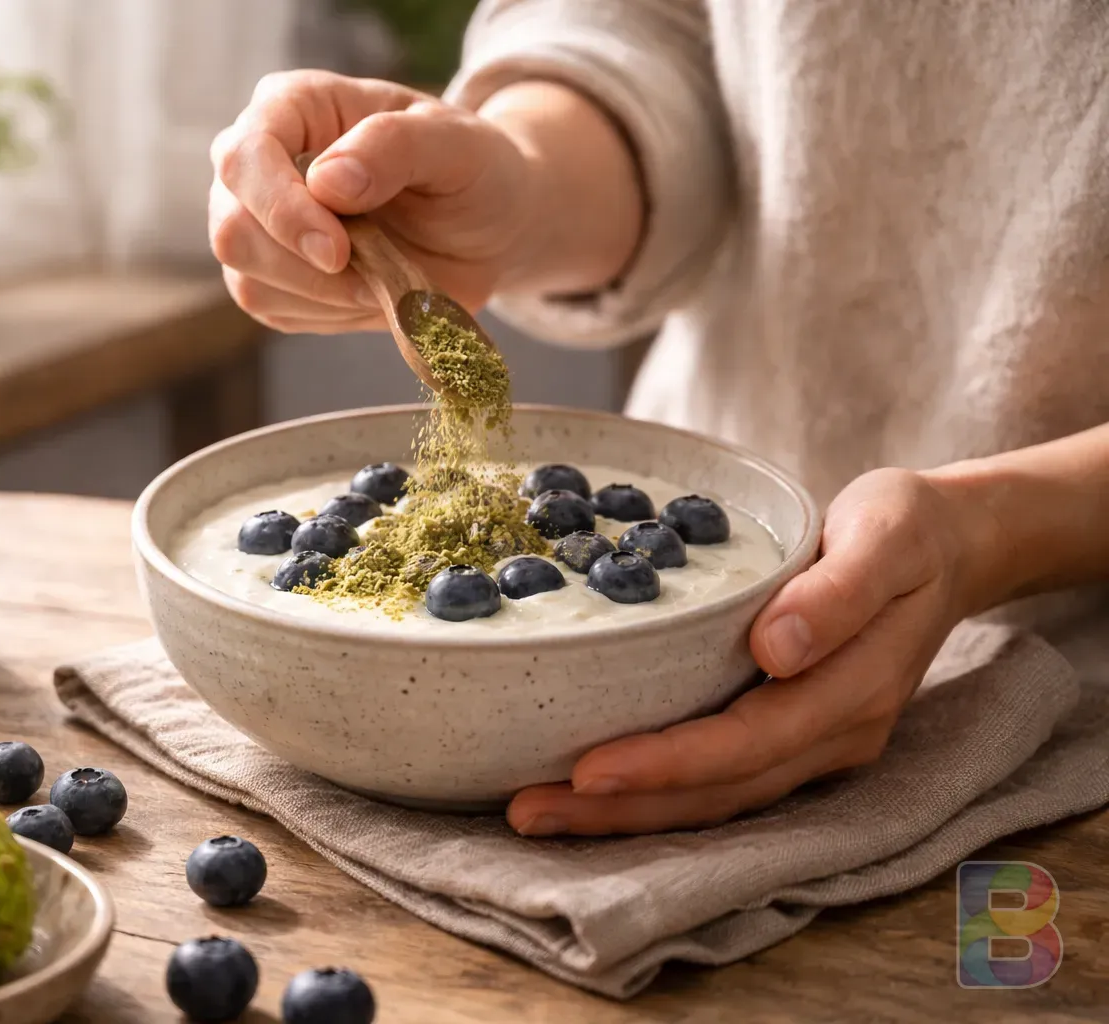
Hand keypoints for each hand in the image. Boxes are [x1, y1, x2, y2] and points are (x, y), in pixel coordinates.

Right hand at [208, 71, 543, 333]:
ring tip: (383, 275)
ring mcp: (258, 222)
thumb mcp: (457, 145)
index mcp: (295, 106)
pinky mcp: (270, 276)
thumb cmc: (472, 171)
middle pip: (232, 228)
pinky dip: (327, 313)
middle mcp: (260, 160)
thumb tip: (326, 180)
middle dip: (303, 266)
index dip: (281, 209)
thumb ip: (395, 146)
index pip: (245, 155)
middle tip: (373, 275)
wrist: (486, 229)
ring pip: (247, 278)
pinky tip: (368, 291)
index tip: (338, 250)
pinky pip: (273, 309)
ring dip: (324, 294)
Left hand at [507, 467, 1002, 836]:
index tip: (587, 769)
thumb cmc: (907, 529)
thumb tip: (774, 649)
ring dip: (626, 814)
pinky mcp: (791, 736)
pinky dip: (654, 793)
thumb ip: (837, 592)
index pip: (746, 743)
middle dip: (621, 809)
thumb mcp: (886, 535)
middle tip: (526, 810)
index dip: (667, 763)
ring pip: (714, 799)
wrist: (945, 547)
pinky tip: (591, 791)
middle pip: (718, 791)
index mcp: (854, 691)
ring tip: (538, 812)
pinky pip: (718, 781)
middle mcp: (834, 735)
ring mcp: (814, 745)